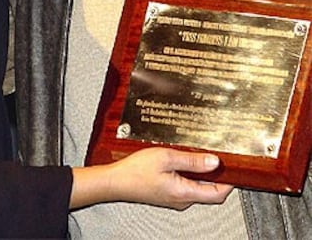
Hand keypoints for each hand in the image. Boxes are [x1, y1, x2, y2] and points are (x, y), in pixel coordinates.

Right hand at [70, 147, 232, 209]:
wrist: (116, 181)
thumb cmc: (136, 170)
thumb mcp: (167, 158)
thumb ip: (192, 161)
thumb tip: (214, 161)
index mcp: (184, 193)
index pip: (217, 194)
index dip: (230, 182)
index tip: (237, 168)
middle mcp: (181, 199)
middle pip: (209, 191)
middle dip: (218, 176)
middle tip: (223, 157)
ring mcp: (174, 197)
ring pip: (197, 187)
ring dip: (203, 173)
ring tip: (204, 155)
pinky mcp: (167, 192)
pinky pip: (186, 185)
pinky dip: (191, 174)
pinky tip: (186, 160)